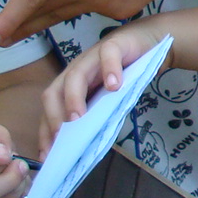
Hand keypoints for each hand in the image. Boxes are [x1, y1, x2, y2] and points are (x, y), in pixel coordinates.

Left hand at [39, 22, 170, 149]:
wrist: (151, 41)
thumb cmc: (128, 73)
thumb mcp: (110, 99)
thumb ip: (98, 115)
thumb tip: (87, 148)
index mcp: (72, 85)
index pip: (51, 109)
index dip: (46, 131)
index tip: (47, 156)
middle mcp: (77, 70)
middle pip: (54, 91)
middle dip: (54, 117)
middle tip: (60, 140)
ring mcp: (93, 56)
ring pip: (75, 75)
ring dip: (74, 97)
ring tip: (79, 118)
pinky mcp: (115, 44)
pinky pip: (108, 55)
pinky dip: (110, 70)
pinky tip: (115, 86)